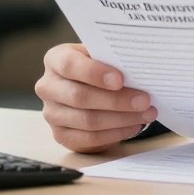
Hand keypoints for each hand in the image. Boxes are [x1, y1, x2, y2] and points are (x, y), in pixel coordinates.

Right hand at [35, 43, 157, 152]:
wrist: (89, 88)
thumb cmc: (98, 67)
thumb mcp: (101, 56)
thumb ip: (112, 59)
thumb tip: (137, 68)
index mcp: (55, 60)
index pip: (69, 65)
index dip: (94, 73)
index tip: (120, 80)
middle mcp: (48, 87)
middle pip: (80, 97)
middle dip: (116, 100)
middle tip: (144, 101)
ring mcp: (52, 114)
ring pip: (87, 121)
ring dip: (121, 119)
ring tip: (146, 114)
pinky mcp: (61, 135)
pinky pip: (89, 138)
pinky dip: (115, 133)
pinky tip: (133, 126)